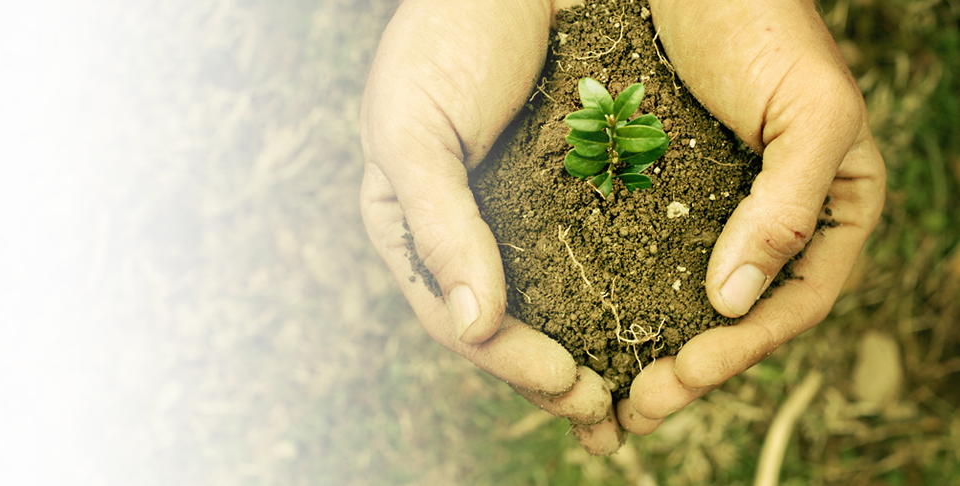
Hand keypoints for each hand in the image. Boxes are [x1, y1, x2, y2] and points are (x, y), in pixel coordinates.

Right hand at [359, 0, 623, 454]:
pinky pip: (597, 250)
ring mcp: (520, 213)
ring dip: (593, 349)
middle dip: (555, 376)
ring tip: (636, 396)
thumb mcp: (415, 131)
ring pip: (556, 299)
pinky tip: (657, 318)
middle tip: (609, 416)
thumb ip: (439, 226)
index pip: (458, 316)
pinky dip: (622, 291)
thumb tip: (473, 327)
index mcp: (417, 230)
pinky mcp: (571, 186)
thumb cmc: (442, 39)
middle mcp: (468, 232)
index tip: (571, 383)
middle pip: (509, 325)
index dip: (511, 358)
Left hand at [616, 0, 886, 433]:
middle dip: (692, 370)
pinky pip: (655, 260)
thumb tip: (737, 301)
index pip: (796, 301)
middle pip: (741, 317)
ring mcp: (725, 212)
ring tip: (610, 394)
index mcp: (834, 211)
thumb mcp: (809, 113)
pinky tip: (593, 325)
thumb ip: (790, 206)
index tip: (683, 377)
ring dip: (656, 350)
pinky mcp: (673, 197)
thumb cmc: (766, 24)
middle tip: (635, 412)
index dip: (743, 349)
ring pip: (695, 299)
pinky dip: (629, 299)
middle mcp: (780, 221)